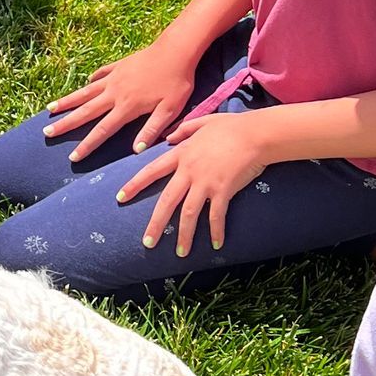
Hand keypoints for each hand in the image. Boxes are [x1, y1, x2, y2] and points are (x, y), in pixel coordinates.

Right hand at [43, 36, 202, 163]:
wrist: (176, 50)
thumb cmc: (176, 82)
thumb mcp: (170, 109)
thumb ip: (152, 129)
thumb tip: (136, 150)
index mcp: (127, 107)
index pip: (102, 130)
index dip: (87, 145)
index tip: (73, 157)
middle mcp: (115, 93)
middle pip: (85, 112)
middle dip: (65, 124)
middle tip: (47, 133)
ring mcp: (114, 78)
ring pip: (85, 92)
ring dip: (68, 101)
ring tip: (50, 109)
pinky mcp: (119, 66)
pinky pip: (101, 74)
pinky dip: (92, 80)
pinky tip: (86, 82)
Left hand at [115, 110, 273, 259]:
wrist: (256, 133)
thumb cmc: (232, 127)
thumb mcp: (203, 122)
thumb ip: (184, 129)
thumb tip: (169, 137)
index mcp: (181, 154)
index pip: (151, 171)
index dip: (134, 185)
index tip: (120, 198)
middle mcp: (189, 171)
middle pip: (166, 201)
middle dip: (156, 224)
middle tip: (147, 243)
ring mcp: (205, 182)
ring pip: (188, 213)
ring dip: (184, 235)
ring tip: (181, 253)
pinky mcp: (223, 190)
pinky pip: (216, 216)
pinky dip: (216, 231)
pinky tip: (217, 244)